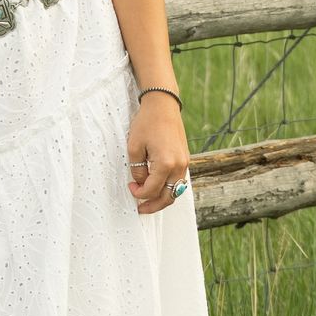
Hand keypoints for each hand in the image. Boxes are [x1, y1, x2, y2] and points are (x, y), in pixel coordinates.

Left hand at [127, 92, 189, 214]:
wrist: (163, 106)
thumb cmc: (147, 123)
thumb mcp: (134, 147)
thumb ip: (138, 169)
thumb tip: (141, 183)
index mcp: (166, 163)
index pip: (152, 190)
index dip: (139, 193)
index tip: (130, 188)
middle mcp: (179, 166)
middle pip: (168, 197)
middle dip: (153, 206)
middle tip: (141, 209)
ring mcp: (185, 163)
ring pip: (176, 191)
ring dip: (162, 198)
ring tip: (149, 201)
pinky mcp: (185, 159)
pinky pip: (178, 181)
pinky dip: (168, 188)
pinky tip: (158, 188)